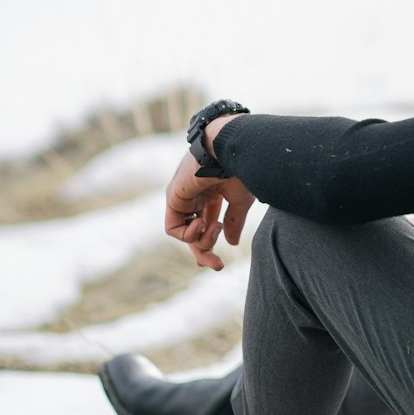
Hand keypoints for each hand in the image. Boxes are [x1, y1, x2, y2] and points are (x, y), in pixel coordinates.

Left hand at [165, 151, 255, 271]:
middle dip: (204, 252)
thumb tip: (232, 243)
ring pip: (186, 234)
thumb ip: (234, 221)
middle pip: (194, 234)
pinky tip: (203, 223)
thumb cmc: (240, 168)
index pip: (207, 225)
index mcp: (213, 194)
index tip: (220, 263)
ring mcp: (184, 197)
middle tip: (217, 265)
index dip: (212, 244)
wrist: (230, 149)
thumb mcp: (240, 200)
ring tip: (216, 226)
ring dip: (202, 239)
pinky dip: (188, 234)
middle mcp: (196, 197)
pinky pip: (173, 228)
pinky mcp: (174, 197)